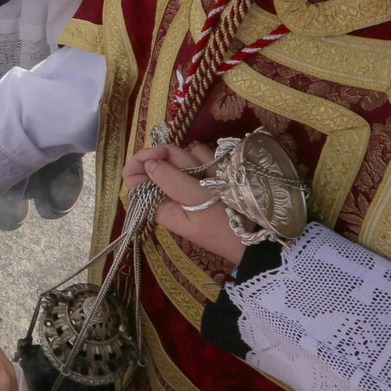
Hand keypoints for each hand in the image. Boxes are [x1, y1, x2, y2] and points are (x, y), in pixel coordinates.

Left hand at [121, 143, 244, 265]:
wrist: (258, 237)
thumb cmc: (223, 225)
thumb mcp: (196, 203)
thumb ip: (170, 180)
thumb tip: (149, 162)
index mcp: (158, 203)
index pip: (133, 176)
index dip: (141, 159)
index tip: (160, 153)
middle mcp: (170, 191)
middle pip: (162, 160)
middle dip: (181, 162)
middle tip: (199, 178)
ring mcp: (189, 183)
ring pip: (184, 155)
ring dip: (201, 163)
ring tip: (216, 182)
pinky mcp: (207, 177)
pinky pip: (203, 156)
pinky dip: (213, 162)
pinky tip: (224, 175)